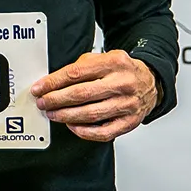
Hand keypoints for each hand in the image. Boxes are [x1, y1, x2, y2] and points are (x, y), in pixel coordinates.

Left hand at [31, 50, 157, 141]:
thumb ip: (82, 67)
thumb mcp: (104, 57)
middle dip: (57, 99)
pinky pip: (104, 132)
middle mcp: (121, 83)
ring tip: (52, 114)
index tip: (40, 87)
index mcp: (113, 63)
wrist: (150, 82)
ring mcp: (127, 105)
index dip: (54, 81)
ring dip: (66, 115)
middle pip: (82, 94)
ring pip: (91, 114)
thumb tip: (54, 81)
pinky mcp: (130, 122)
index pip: (77, 73)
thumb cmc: (122, 70)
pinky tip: (72, 126)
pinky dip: (85, 132)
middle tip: (43, 102)